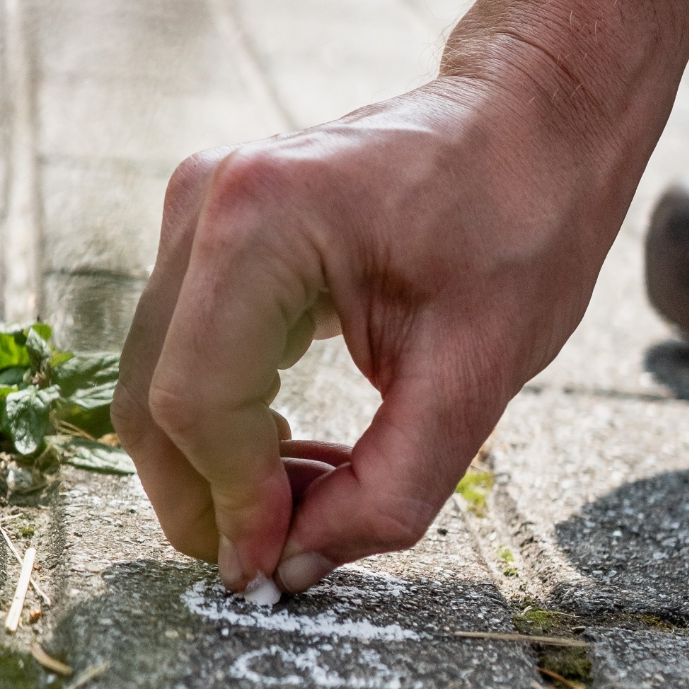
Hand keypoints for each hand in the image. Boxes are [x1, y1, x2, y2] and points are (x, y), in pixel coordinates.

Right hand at [115, 69, 636, 594]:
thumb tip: (295, 570)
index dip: (229, 504)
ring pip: (160, 379)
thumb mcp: (479, 374)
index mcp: (261, 223)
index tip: (279, 566)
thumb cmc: (523, 222)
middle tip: (280, 559)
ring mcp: (198, 205)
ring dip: (217, 463)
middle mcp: (206, 202)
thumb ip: (389, 488)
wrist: (534, 119)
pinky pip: (185, 347)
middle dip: (207, 498)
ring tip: (315, 496)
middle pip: (153, 396)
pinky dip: (227, 418)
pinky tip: (301, 450)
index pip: (197, 404)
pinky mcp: (211, 225)